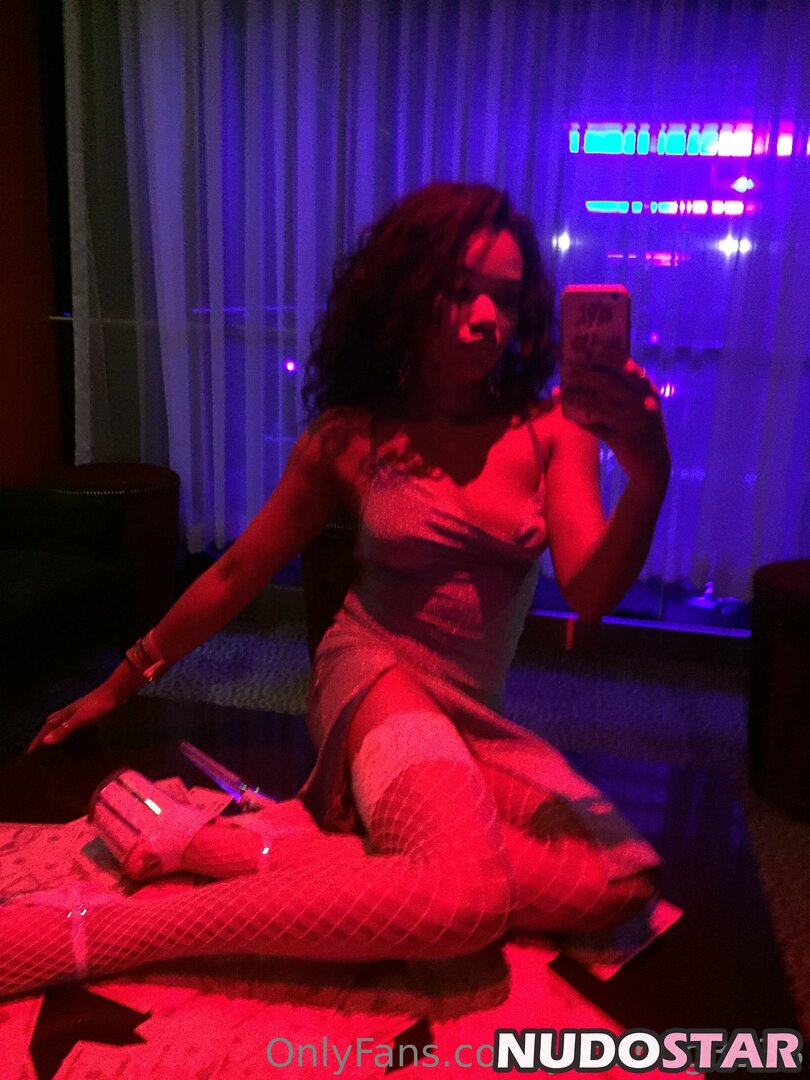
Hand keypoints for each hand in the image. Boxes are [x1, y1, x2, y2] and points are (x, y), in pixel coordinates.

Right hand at [28, 686, 118, 752]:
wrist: (115, 693)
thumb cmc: (97, 706)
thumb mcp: (79, 719)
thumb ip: (64, 729)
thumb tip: (45, 741)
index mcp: (63, 714)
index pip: (46, 728)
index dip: (38, 740)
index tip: (29, 752)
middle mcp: (68, 712)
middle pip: (50, 723)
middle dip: (43, 734)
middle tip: (37, 748)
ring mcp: (77, 712)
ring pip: (61, 723)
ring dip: (54, 731)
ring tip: (52, 743)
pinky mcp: (87, 713)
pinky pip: (72, 724)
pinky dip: (68, 731)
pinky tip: (74, 735)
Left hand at [559, 358, 670, 490]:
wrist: (654, 466)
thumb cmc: (644, 430)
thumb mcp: (644, 406)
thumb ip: (628, 390)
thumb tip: (595, 370)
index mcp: (649, 391)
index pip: (626, 366)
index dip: (605, 356)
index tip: (587, 348)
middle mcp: (643, 403)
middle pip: (607, 382)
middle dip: (583, 374)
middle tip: (565, 369)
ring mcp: (633, 422)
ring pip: (597, 404)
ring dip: (576, 396)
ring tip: (562, 392)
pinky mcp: (622, 441)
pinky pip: (595, 427)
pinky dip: (580, 421)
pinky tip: (568, 415)